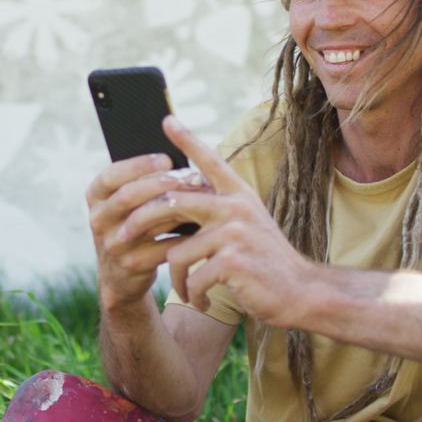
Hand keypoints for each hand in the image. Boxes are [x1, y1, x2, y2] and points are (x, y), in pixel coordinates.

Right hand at [86, 153, 211, 310]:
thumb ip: (141, 182)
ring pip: (148, 220)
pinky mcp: (132, 264)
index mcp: (96, 196)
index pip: (111, 175)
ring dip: (179, 207)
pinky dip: (185, 236)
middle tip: (193, 177)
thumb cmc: (132, 226)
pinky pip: (164, 246)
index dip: (139, 165)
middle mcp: (99, 219)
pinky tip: (204, 226)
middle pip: (129, 195)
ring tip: (205, 197)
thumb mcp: (124, 204)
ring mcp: (113, 244)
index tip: (167, 158)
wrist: (121, 276)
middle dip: (163, 183)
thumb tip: (180, 157)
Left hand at [115, 116, 313, 327]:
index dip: (187, 140)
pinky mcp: (233, 261)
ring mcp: (235, 232)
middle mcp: (236, 206)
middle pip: (173, 203)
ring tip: (187, 290)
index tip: (167, 120)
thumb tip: (177, 201)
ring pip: (177, 251)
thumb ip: (219, 210)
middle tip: (122, 236)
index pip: (210, 160)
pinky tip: (203, 301)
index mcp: (239, 194)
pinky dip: (193, 294)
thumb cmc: (266, 261)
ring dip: (178, 278)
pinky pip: (193, 276)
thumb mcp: (246, 226)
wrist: (299, 292)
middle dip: (141, 221)